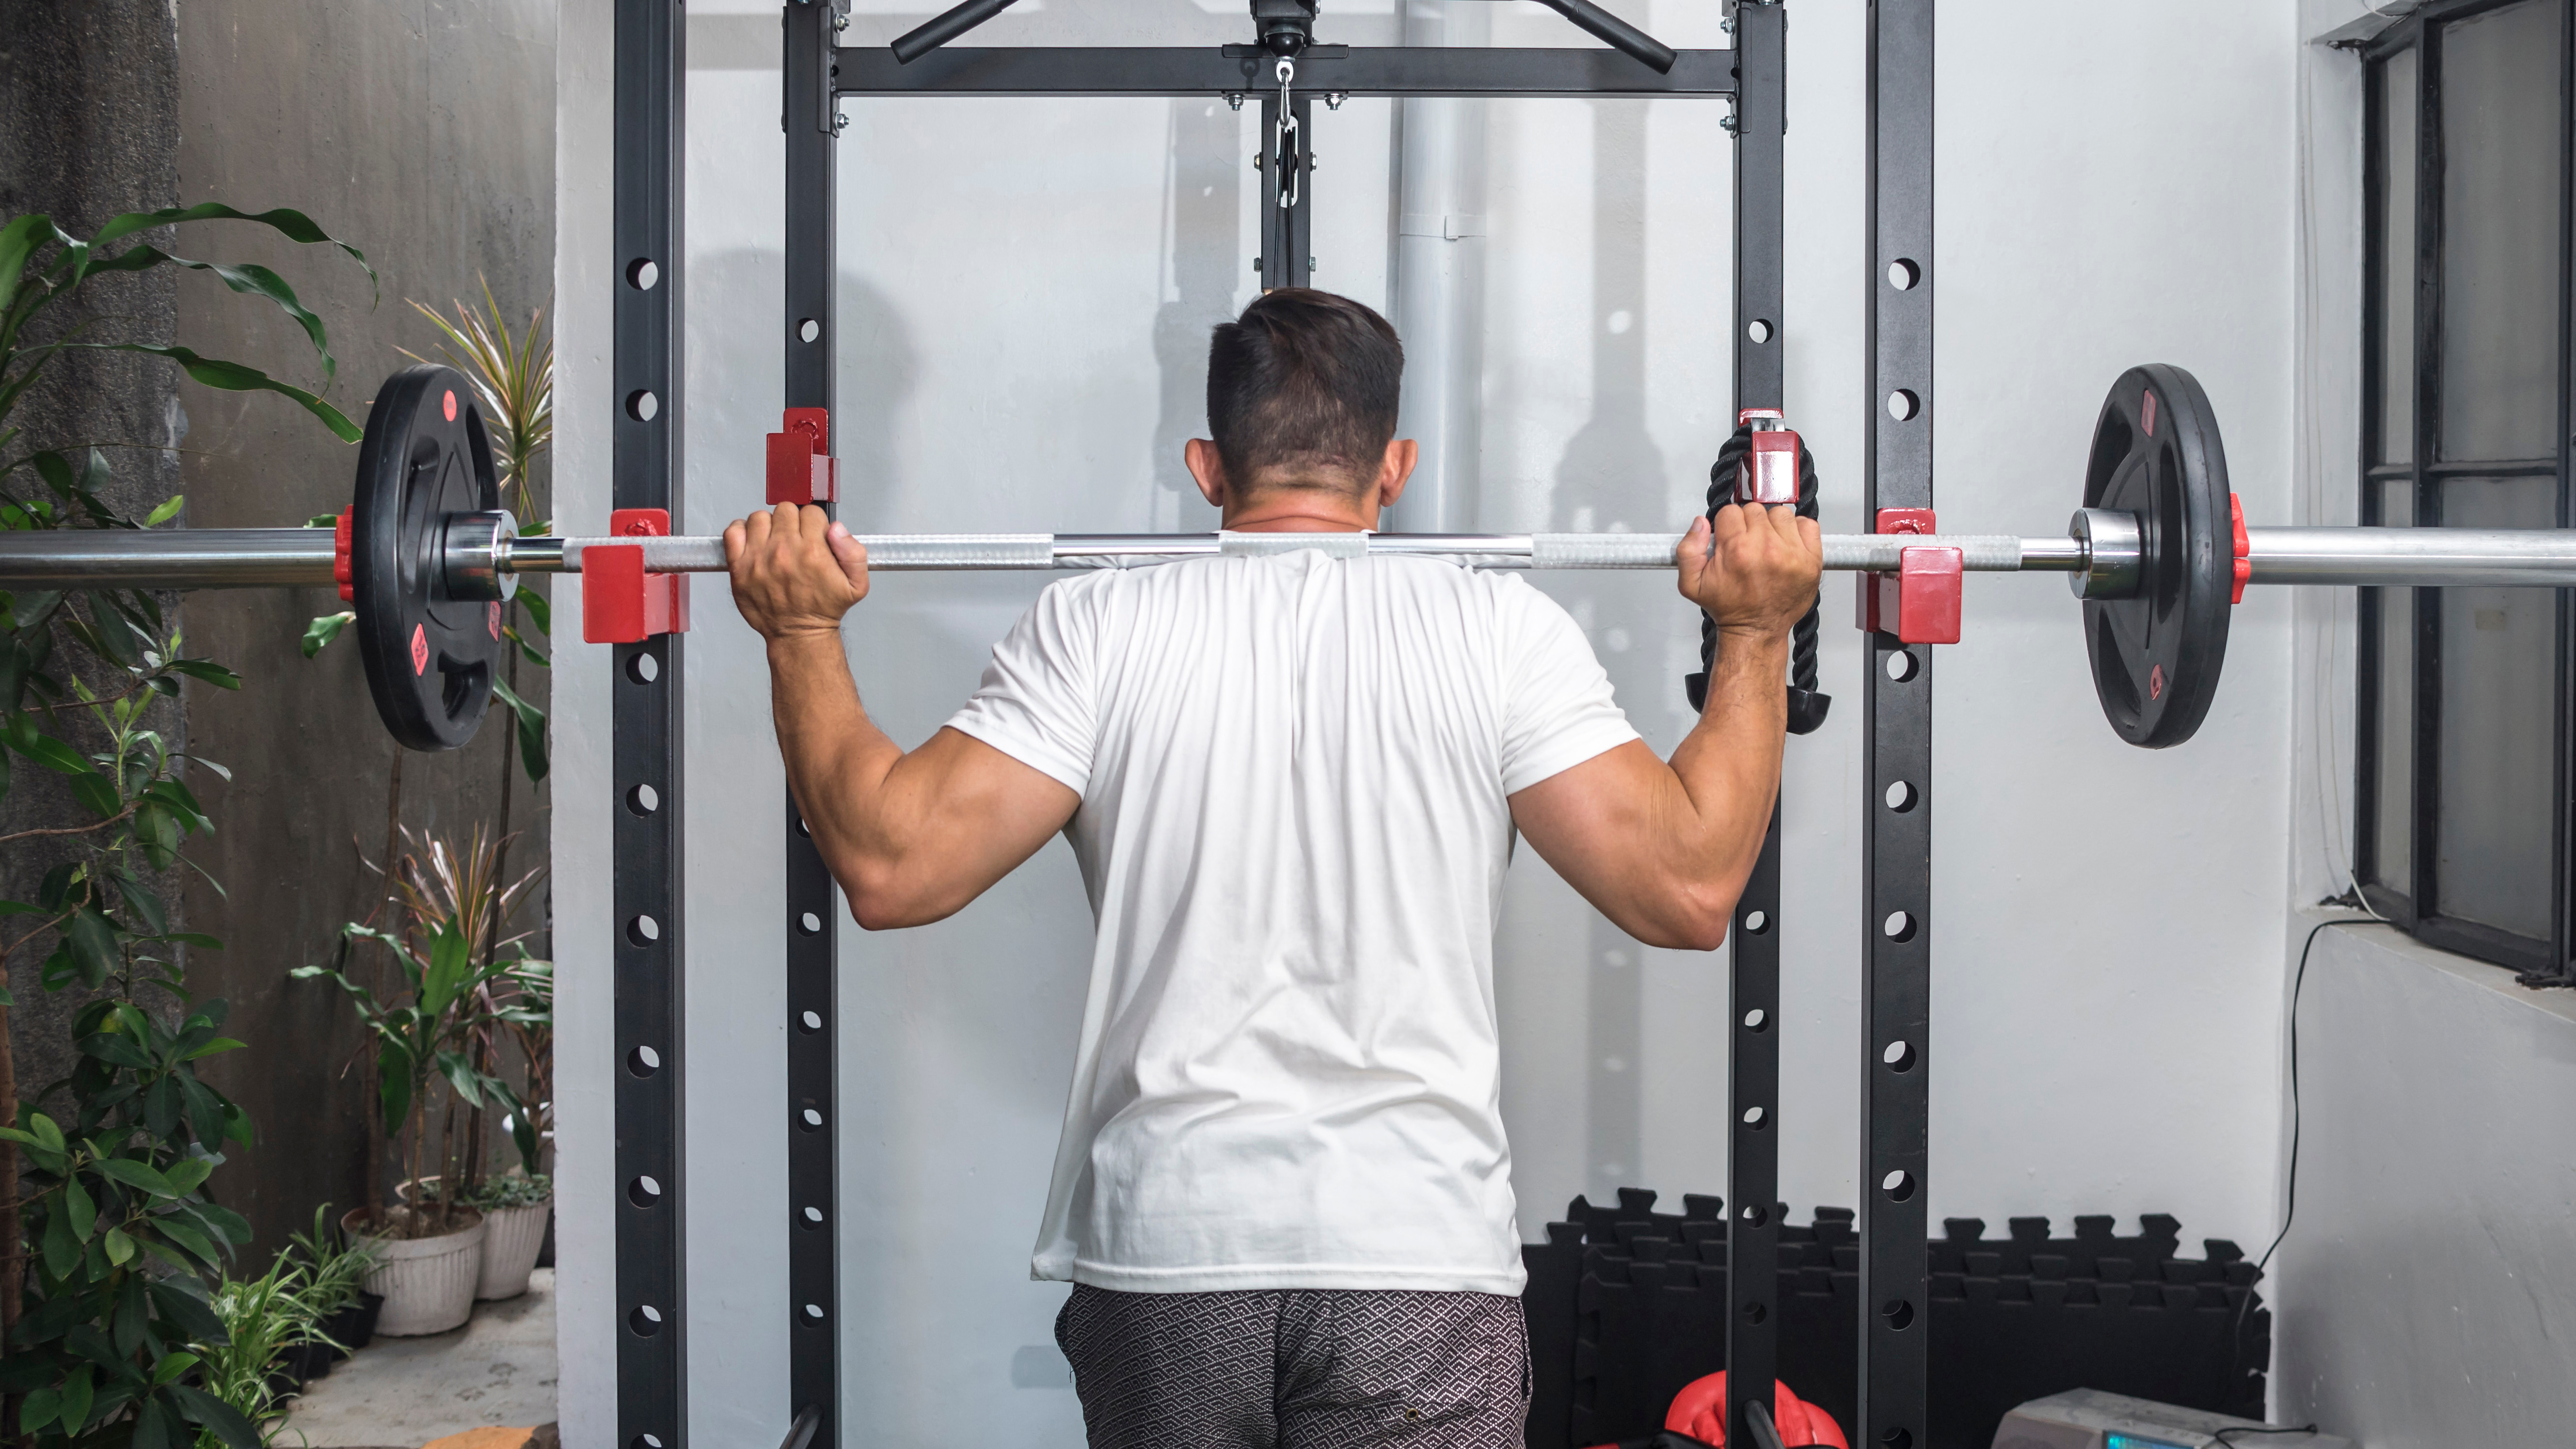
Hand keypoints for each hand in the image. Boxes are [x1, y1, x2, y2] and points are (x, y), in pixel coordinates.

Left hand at [726, 504, 868, 642]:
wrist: (798, 634)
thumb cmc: (823, 609)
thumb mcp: (857, 585)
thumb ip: (854, 552)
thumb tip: (836, 528)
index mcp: (812, 552)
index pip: (811, 512)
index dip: (814, 522)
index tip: (813, 536)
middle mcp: (784, 551)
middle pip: (785, 510)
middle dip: (792, 522)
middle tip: (795, 540)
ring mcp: (758, 558)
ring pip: (760, 517)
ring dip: (768, 526)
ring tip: (775, 542)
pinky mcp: (739, 567)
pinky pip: (733, 531)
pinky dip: (741, 531)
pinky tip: (754, 542)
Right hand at [1674, 504, 1821, 637]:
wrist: (1756, 630)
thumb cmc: (1729, 607)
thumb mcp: (1691, 584)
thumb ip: (1687, 550)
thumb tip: (1701, 522)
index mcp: (1737, 550)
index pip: (1731, 512)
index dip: (1727, 525)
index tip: (1730, 538)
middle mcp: (1766, 548)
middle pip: (1755, 510)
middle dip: (1749, 524)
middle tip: (1748, 544)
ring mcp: (1792, 552)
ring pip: (1780, 513)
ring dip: (1773, 525)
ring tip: (1767, 545)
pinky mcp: (1811, 559)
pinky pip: (1808, 524)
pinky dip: (1798, 530)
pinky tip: (1787, 544)